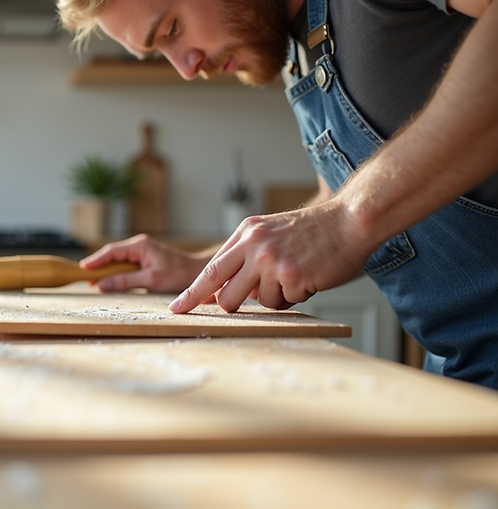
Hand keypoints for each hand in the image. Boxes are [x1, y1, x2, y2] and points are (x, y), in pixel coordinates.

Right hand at [80, 234, 212, 292]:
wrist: (198, 274)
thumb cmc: (179, 274)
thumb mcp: (150, 280)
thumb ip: (125, 282)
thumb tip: (102, 285)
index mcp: (140, 245)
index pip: (111, 252)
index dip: (95, 261)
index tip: (82, 269)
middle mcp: (139, 245)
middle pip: (112, 256)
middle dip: (99, 267)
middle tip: (86, 280)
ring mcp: (142, 252)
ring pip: (119, 261)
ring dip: (108, 271)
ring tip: (95, 282)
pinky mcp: (145, 260)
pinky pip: (126, 265)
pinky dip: (118, 273)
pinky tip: (112, 281)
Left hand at [171, 200, 373, 312]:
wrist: (351, 220)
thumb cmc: (313, 231)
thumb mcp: (269, 233)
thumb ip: (245, 257)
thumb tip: (222, 291)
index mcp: (245, 234)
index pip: (210, 270)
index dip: (192, 294)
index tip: (177, 308)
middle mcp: (253, 246)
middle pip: (226, 295)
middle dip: (237, 304)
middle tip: (260, 292)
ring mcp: (271, 261)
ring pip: (259, 302)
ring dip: (278, 295)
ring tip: (296, 273)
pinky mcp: (292, 276)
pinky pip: (285, 302)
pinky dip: (298, 295)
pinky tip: (309, 275)